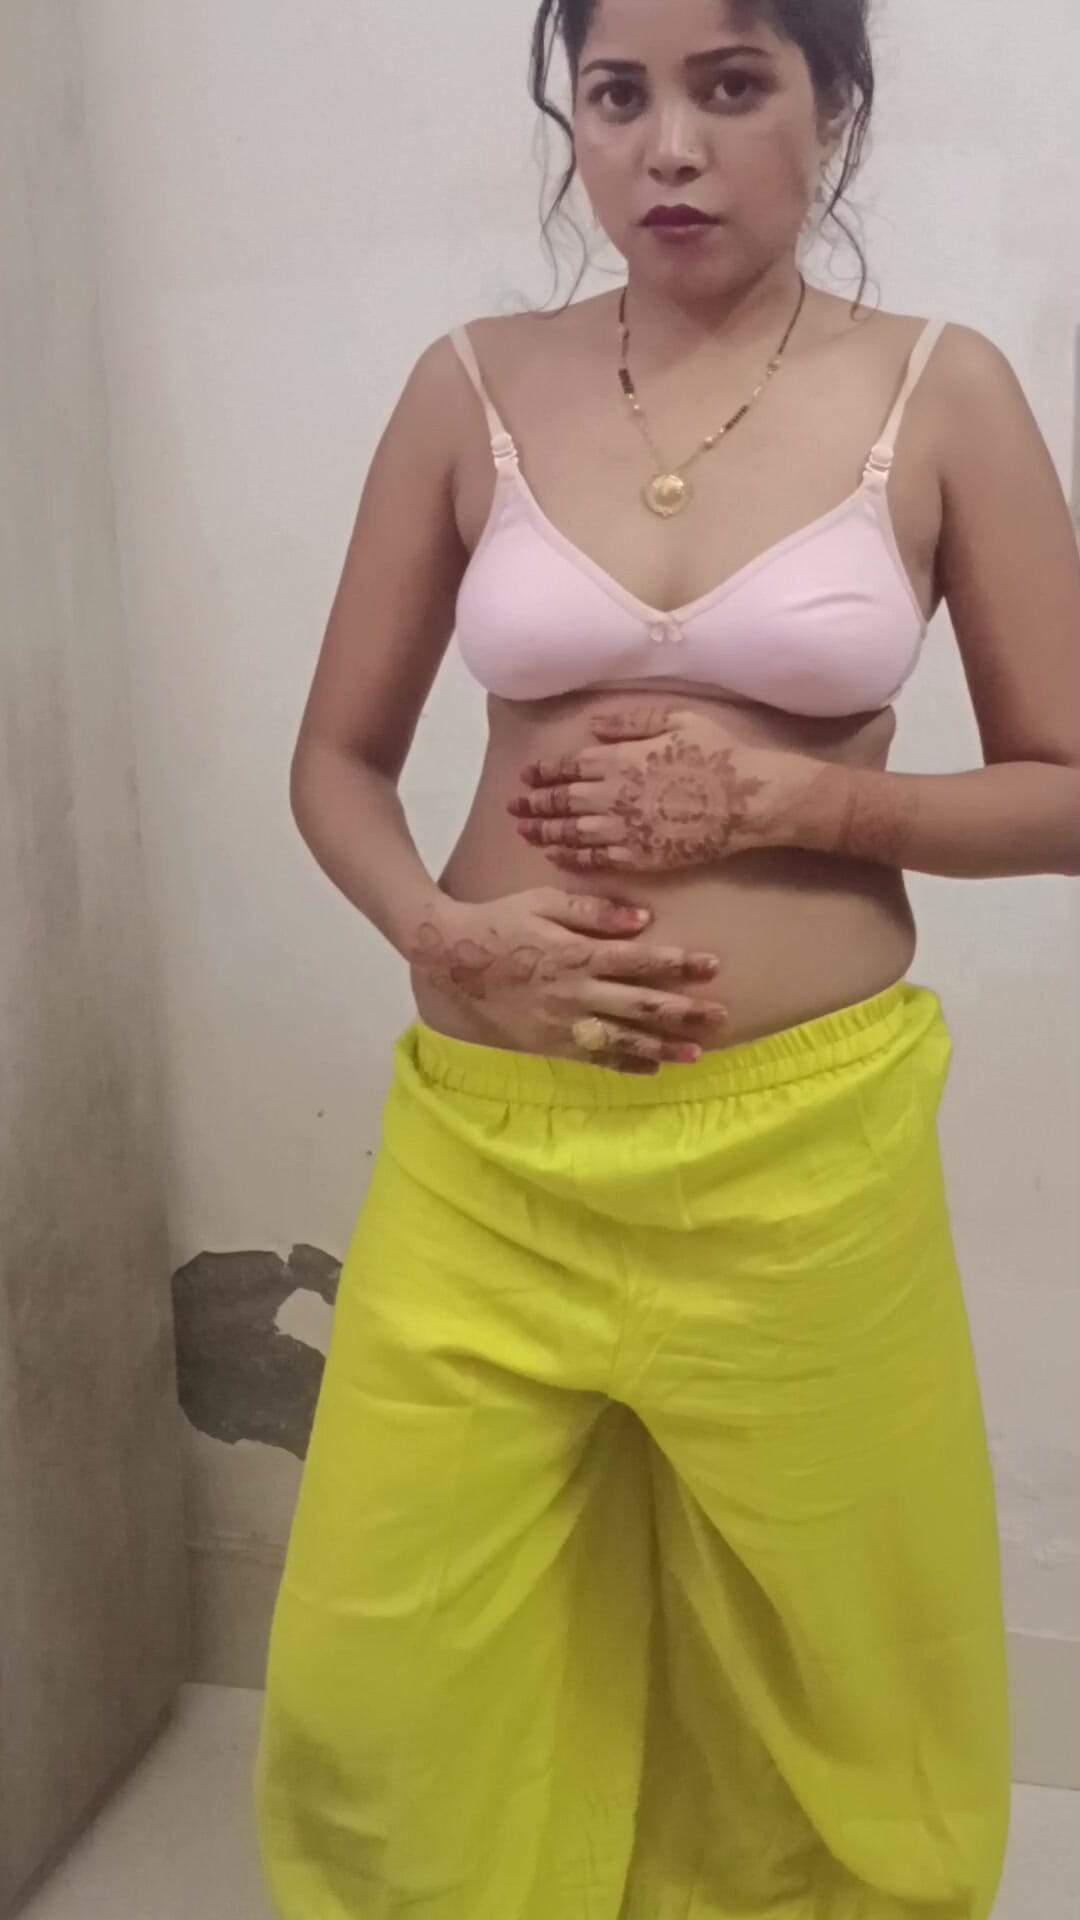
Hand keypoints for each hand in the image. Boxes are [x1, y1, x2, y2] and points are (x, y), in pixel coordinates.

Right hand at [408, 888, 727, 1073]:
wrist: (452, 959)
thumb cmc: (501, 921)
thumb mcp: (544, 900)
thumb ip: (593, 909)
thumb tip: (642, 919)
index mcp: (576, 954)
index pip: (639, 961)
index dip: (677, 963)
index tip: (710, 965)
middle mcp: (575, 992)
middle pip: (640, 1005)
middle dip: (684, 1010)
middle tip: (721, 1014)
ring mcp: (563, 1022)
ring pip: (624, 1038)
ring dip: (664, 1045)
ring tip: (699, 1050)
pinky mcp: (549, 1043)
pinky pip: (595, 1057)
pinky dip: (627, 1064)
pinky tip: (655, 1067)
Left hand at [509, 706, 819, 874]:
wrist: (748, 799)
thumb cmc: (718, 753)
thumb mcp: (677, 719)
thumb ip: (631, 720)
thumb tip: (593, 727)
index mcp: (619, 758)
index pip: (569, 766)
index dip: (544, 772)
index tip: (526, 776)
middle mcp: (612, 795)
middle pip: (562, 801)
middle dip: (534, 803)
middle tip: (512, 806)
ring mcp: (624, 829)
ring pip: (571, 832)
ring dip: (543, 831)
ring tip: (522, 832)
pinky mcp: (639, 857)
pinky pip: (595, 859)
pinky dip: (570, 857)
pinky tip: (555, 855)